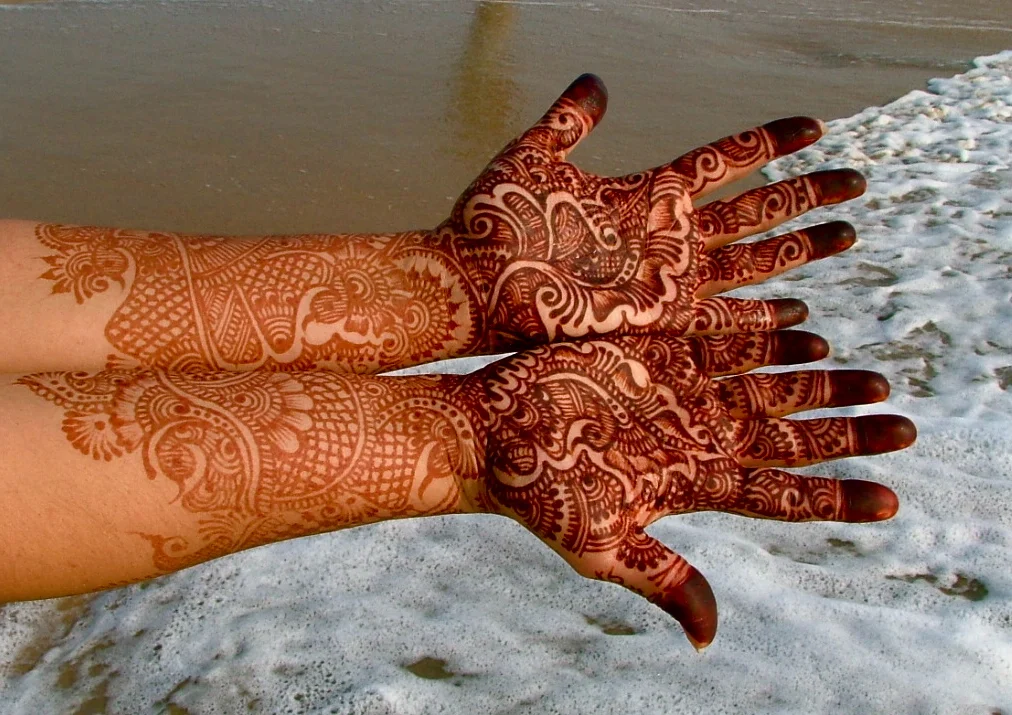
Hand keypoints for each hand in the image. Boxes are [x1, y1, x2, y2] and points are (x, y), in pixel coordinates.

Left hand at [440, 75, 864, 350]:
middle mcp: (665, 236)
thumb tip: (597, 81)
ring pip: (752, 260)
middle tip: (855, 183)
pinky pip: (722, 321)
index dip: (769, 144)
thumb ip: (572, 119)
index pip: (725, 160)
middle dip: (805, 197)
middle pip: (754, 210)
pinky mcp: (654, 321)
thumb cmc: (494, 221)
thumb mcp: (535, 154)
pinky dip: (761, 322)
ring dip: (800, 250)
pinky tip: (801, 320)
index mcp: (646, 192)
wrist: (470, 284)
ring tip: (848, 235)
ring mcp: (664, 279)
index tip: (814, 127)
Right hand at [464, 331, 914, 648]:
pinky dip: (766, 337)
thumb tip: (710, 636)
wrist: (492, 432)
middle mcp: (697, 438)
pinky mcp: (656, 353)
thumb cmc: (538, 496)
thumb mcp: (599, 547)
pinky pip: (722, 341)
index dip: (836, 499)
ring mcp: (680, 393)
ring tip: (873, 379)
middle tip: (905, 425)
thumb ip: (660, 578)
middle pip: (789, 437)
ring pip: (767, 387)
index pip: (781, 497)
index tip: (891, 500)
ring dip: (820, 383)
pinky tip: (807, 331)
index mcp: (693, 485)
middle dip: (847, 433)